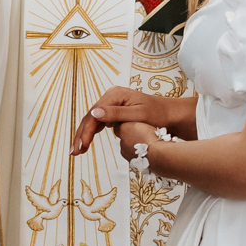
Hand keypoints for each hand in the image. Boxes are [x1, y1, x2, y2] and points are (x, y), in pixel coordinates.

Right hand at [71, 88, 196, 154]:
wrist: (170, 115)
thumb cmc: (158, 114)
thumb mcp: (138, 114)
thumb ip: (115, 114)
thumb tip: (94, 112)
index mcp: (115, 94)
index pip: (95, 114)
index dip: (86, 131)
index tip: (81, 146)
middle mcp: (111, 96)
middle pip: (91, 116)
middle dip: (81, 134)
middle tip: (74, 151)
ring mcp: (112, 102)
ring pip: (93, 119)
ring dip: (85, 134)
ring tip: (77, 150)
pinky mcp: (115, 110)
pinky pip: (100, 121)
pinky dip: (93, 132)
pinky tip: (86, 142)